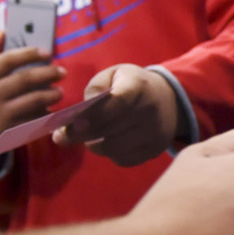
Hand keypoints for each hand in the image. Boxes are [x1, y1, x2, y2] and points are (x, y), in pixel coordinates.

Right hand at [0, 31, 64, 158]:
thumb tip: (4, 30)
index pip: (7, 60)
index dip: (29, 54)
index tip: (48, 52)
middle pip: (23, 80)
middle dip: (47, 73)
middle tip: (62, 71)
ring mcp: (0, 113)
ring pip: (31, 101)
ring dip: (50, 95)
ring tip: (60, 91)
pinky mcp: (10, 130)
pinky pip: (33, 119)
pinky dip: (45, 113)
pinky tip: (52, 109)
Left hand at [52, 64, 178, 165]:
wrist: (169, 100)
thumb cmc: (133, 85)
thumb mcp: (115, 74)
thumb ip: (95, 87)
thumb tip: (80, 112)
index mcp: (138, 85)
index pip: (115, 102)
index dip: (90, 115)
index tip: (71, 122)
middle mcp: (149, 110)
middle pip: (108, 129)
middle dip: (81, 134)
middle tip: (64, 135)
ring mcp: (154, 133)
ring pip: (112, 148)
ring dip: (94, 145)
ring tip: (89, 137)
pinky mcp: (154, 150)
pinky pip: (122, 159)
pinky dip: (109, 154)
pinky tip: (108, 142)